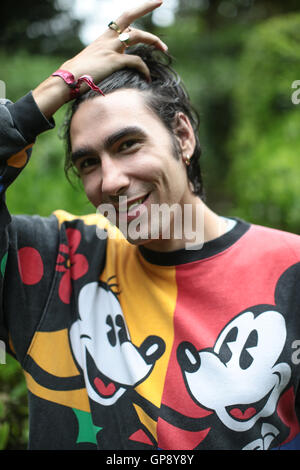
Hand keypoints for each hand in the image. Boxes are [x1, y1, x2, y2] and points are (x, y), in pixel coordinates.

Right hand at [33, 0, 166, 117]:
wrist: (66, 82)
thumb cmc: (75, 77)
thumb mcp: (89, 65)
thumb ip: (98, 62)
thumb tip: (98, 70)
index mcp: (103, 38)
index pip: (121, 20)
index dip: (135, 12)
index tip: (148, 7)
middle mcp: (107, 39)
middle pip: (129, 17)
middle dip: (145, 6)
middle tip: (159, 1)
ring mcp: (111, 48)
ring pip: (138, 36)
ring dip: (154, 41)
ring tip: (164, 49)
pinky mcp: (113, 61)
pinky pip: (136, 61)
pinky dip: (144, 69)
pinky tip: (147, 77)